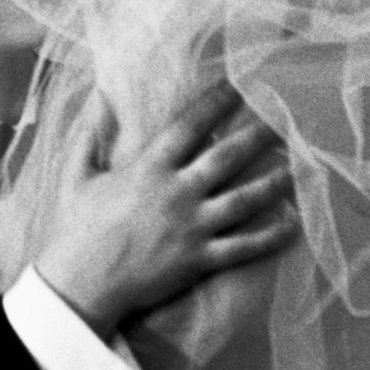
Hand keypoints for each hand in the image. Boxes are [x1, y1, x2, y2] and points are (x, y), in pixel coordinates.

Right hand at [36, 82, 296, 334]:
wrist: (79, 284)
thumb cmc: (74, 227)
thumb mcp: (75, 172)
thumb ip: (89, 130)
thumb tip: (99, 93)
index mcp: (148, 168)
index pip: (190, 125)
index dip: (216, 102)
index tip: (238, 86)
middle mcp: (177, 193)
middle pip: (228, 157)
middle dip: (258, 136)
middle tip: (283, 121)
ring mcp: (192, 228)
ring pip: (244, 200)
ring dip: (273, 183)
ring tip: (296, 168)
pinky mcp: (200, 260)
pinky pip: (244, 247)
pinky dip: (271, 236)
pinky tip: (292, 223)